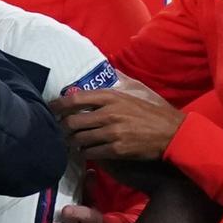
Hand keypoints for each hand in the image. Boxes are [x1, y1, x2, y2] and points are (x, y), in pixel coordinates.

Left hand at [50, 89, 184, 160]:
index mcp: (111, 96)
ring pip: (79, 139)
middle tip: (60, 129)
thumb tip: (105, 69)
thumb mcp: (134, 90)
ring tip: (71, 141)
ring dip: (72, 141)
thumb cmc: (151, 111)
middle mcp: (108, 114)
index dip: (58, 105)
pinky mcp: (116, 150)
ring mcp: (112, 133)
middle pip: (72, 122)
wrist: (171, 132)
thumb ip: (118, 81)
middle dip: (63, 127)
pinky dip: (85, 153)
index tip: (50, 108)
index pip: (75, 99)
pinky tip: (85, 151)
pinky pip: (91, 152)